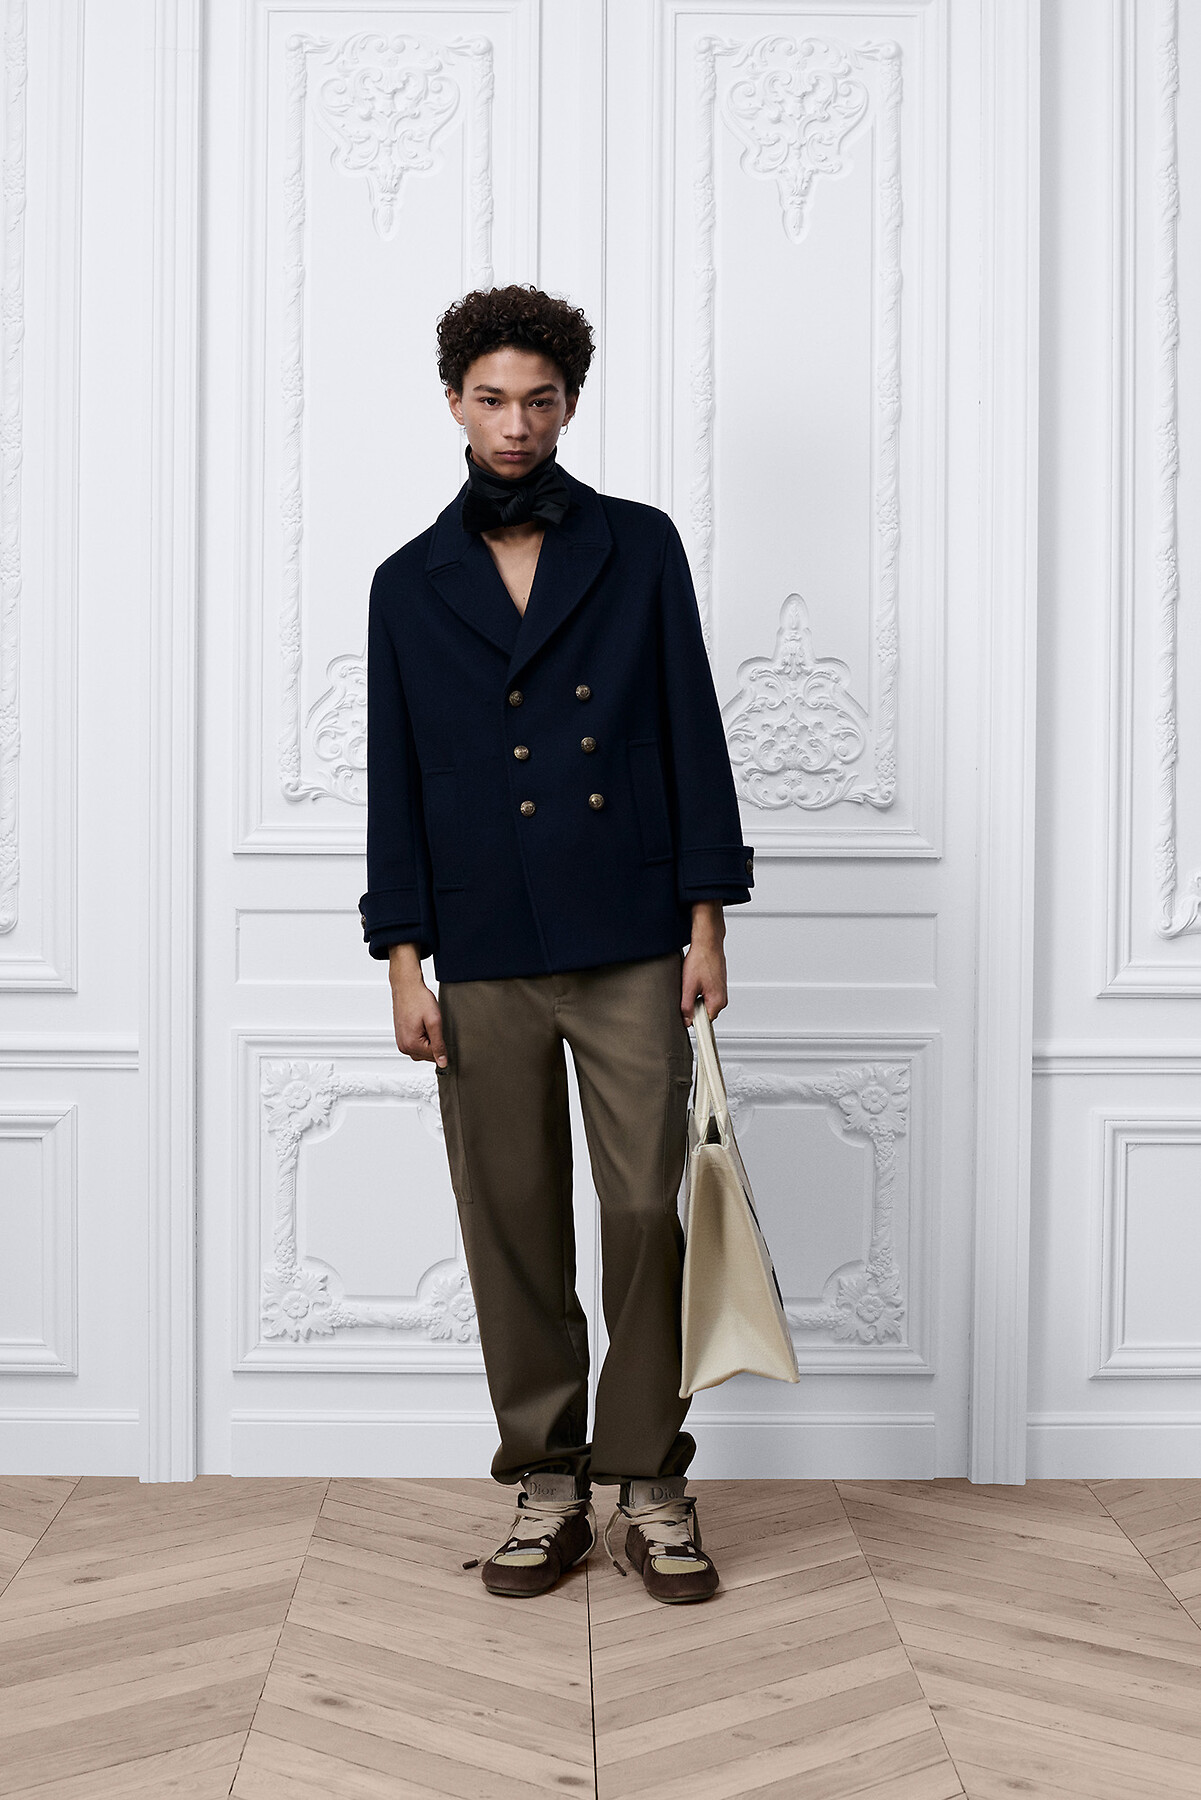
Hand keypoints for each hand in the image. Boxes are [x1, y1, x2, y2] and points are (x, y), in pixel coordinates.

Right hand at [388, 944, 447, 1064]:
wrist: (407, 986)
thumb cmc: (419, 999)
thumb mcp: (434, 1022)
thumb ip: (438, 1045)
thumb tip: (442, 1063)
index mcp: (411, 1045)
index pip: (434, 1057)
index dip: (442, 1044)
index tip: (442, 1031)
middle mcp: (403, 1046)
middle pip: (427, 1056)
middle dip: (435, 1044)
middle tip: (435, 1026)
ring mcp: (401, 1042)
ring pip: (422, 1051)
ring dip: (429, 1042)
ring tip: (428, 1024)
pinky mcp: (402, 1036)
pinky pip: (416, 1045)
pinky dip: (423, 1039)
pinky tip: (424, 1025)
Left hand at [682, 901, 727, 1023]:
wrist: (708, 943)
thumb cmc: (701, 960)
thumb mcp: (688, 986)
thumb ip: (687, 1007)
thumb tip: (686, 1020)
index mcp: (717, 1002)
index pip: (705, 1023)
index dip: (694, 1020)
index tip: (687, 1019)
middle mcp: (722, 999)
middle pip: (704, 1014)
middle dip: (693, 1007)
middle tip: (687, 993)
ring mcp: (721, 992)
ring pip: (704, 1004)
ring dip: (695, 998)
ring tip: (692, 984)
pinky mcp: (718, 986)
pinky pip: (706, 995)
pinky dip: (699, 990)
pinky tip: (695, 980)